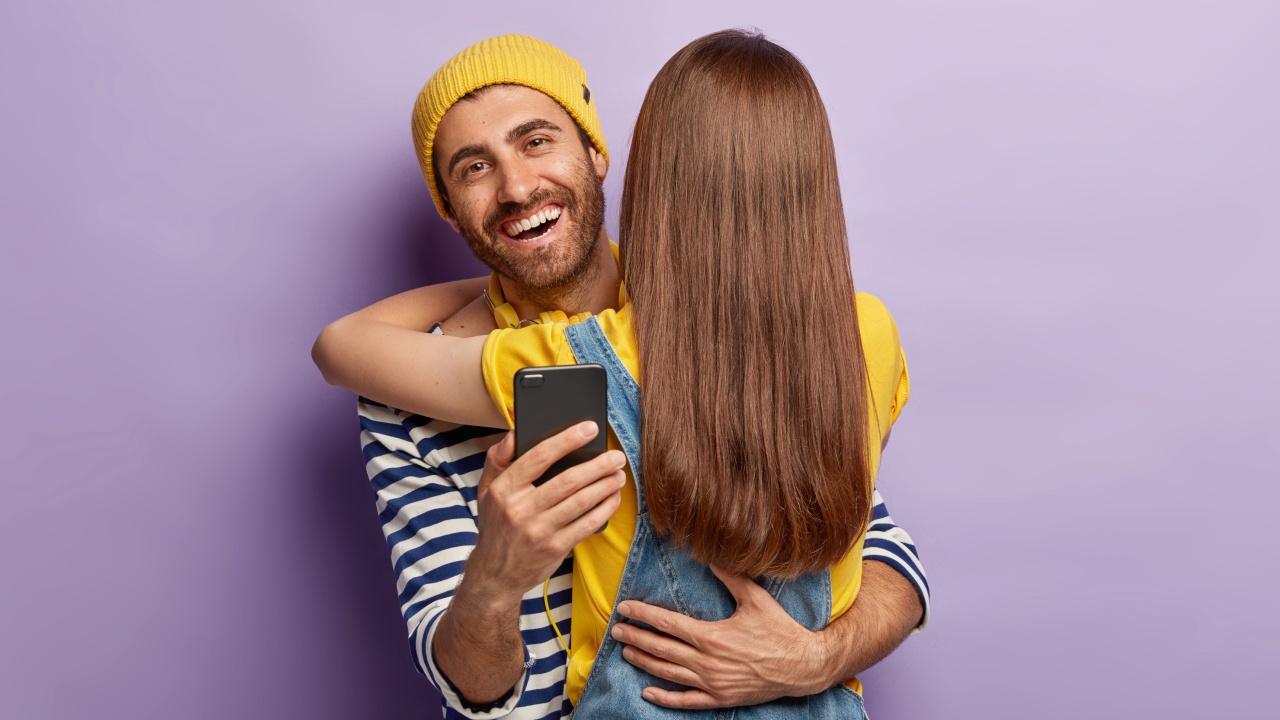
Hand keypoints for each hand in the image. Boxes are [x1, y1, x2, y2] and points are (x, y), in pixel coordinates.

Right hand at [464, 422, 625, 600]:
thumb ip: (498, 458)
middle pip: (568, 480)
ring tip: (619, 475)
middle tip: (617, 456)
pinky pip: (586, 524)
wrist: (495, 574)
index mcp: (503, 489)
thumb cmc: (496, 524)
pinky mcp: (554, 548)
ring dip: (605, 486)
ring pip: (581, 502)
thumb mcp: (486, 490)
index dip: (567, 439)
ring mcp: (538, 531)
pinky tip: (613, 498)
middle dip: (598, 465)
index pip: (539, 456)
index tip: (590, 428)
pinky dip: (605, 510)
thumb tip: (515, 431)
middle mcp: (520, 509)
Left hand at [609, 565, 835, 708]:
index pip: (667, 623)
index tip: (624, 608)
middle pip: (661, 648)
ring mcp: (712, 683)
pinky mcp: (720, 698)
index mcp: (712, 636)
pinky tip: (647, 692)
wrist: (802, 666)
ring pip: (668, 673)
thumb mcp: (756, 599)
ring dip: (644, 661)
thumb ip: (731, 577)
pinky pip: (686, 701)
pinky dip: (664, 698)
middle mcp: (708, 661)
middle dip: (635, 637)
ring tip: (626, 651)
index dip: (642, 615)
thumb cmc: (780, 630)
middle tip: (615, 629)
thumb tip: (709, 557)